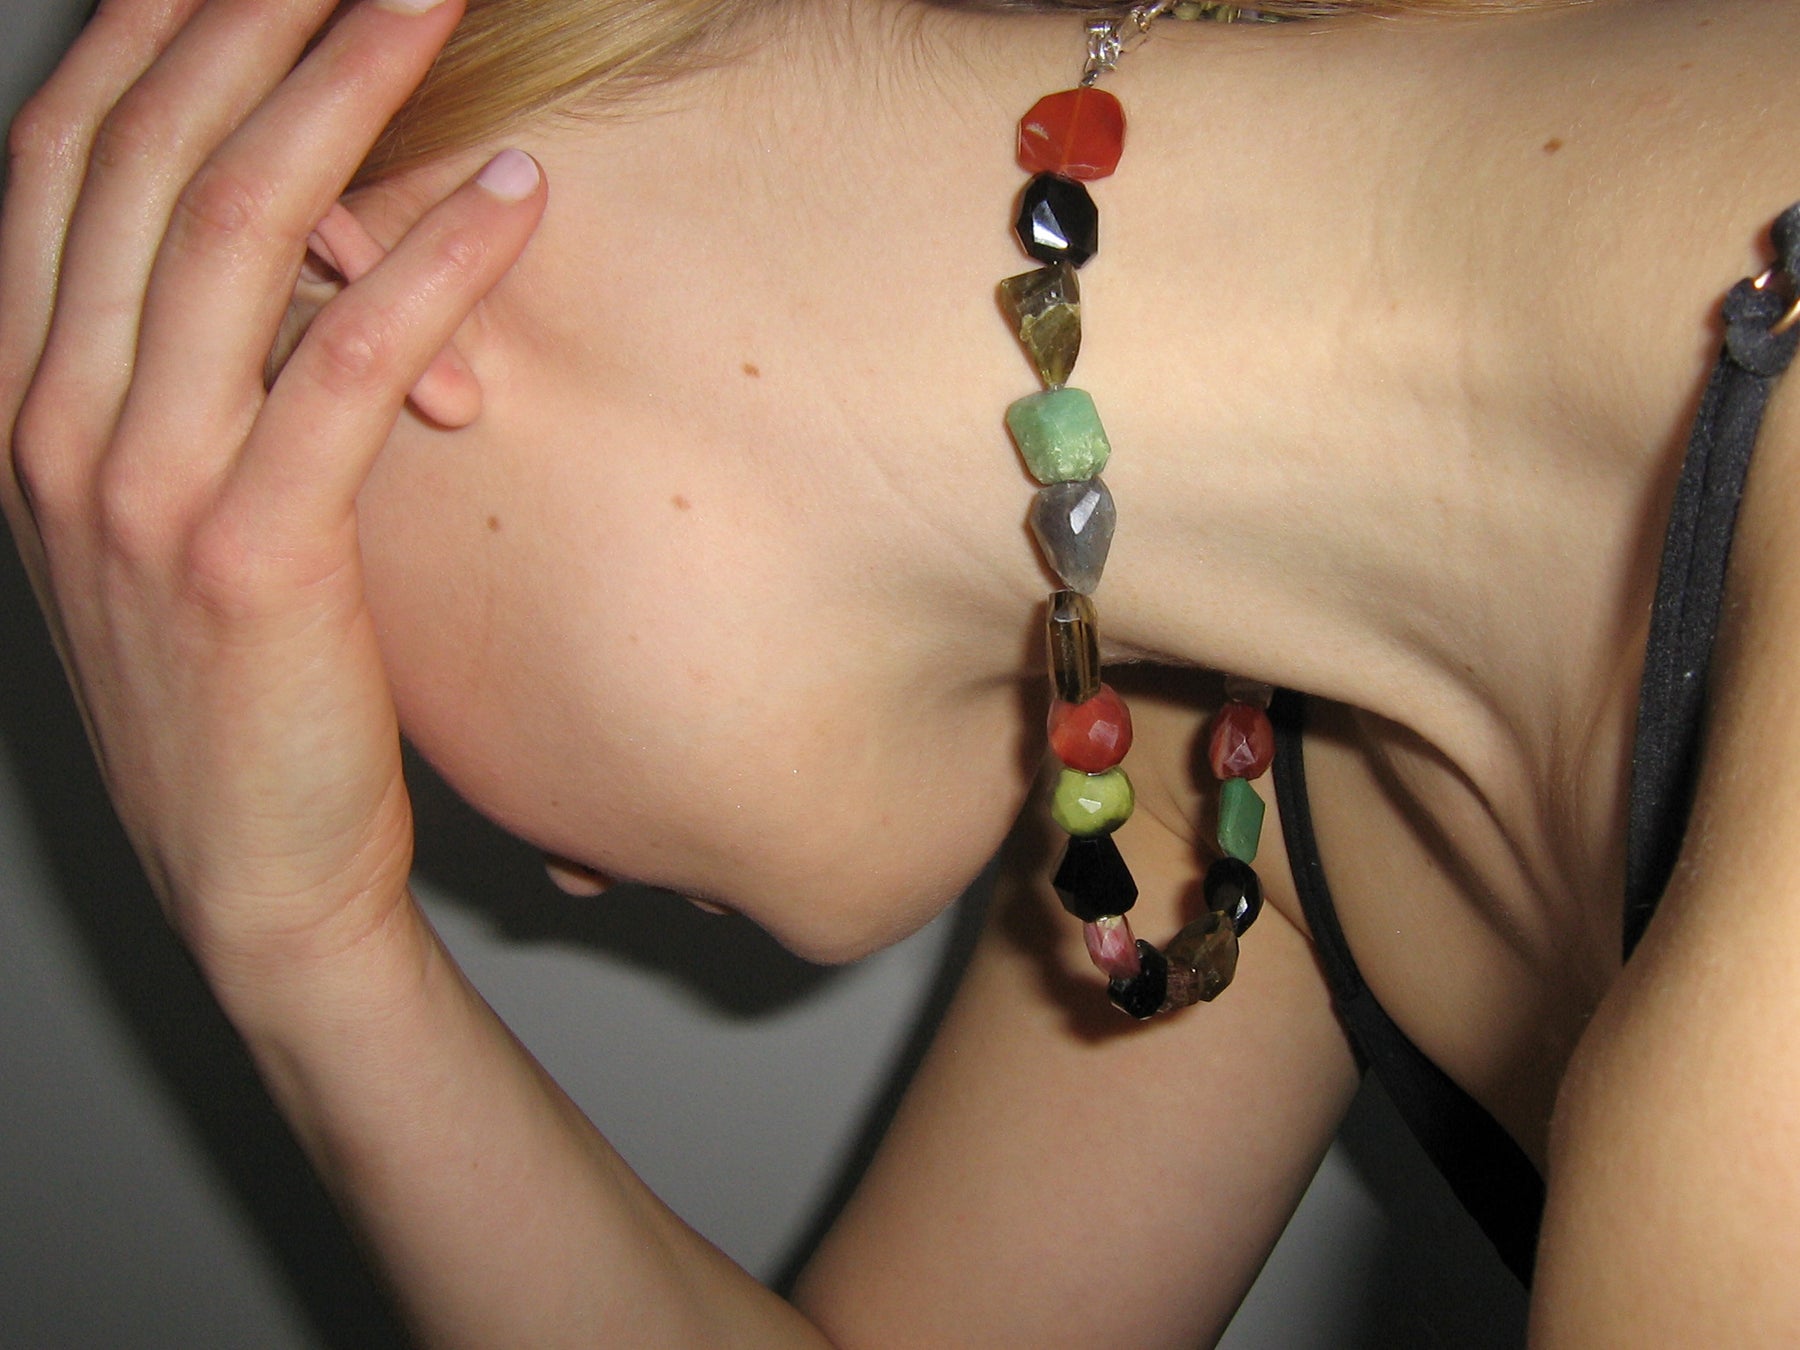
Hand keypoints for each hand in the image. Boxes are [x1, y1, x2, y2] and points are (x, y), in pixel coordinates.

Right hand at [0, 0, 545, 983]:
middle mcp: (52, 425)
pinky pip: (341, 370)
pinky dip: (431, 266)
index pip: (63, 162)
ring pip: (233, 233)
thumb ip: (181, 387)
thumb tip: (276, 255)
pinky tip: (513, 197)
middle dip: (252, 19)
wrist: (249, 874)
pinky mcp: (254, 558)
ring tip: (437, 2)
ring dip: (343, 92)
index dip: (148, 34)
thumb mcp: (168, 522)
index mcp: (20, 403)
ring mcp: (140, 490)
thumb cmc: (235, 695)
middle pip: (147, 158)